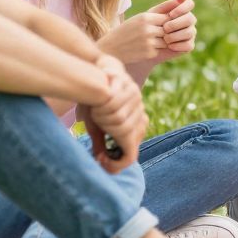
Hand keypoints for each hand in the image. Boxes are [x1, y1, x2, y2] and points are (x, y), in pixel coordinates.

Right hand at [82, 57, 146, 173]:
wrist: (97, 74)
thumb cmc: (95, 105)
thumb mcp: (97, 127)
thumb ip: (101, 144)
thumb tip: (101, 163)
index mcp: (135, 130)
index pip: (130, 156)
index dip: (115, 163)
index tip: (99, 159)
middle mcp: (141, 116)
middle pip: (123, 136)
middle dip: (104, 132)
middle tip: (96, 122)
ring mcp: (137, 100)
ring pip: (119, 122)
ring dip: (101, 118)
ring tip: (96, 110)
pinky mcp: (130, 86)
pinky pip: (115, 104)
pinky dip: (102, 107)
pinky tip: (98, 102)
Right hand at [99, 8, 169, 63]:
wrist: (110, 48)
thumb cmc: (128, 30)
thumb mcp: (141, 18)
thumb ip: (161, 9)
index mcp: (145, 17)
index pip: (169, 17)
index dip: (169, 22)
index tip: (164, 25)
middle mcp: (148, 29)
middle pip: (169, 30)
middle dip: (167, 33)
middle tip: (158, 35)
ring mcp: (149, 42)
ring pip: (167, 41)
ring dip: (162, 42)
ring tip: (150, 41)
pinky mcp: (149, 53)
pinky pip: (160, 50)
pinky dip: (156, 50)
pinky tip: (144, 49)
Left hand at [150, 0, 196, 55]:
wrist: (142, 42)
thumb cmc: (148, 24)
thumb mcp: (155, 14)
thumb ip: (169, 4)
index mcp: (182, 10)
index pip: (189, 4)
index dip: (182, 9)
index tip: (170, 14)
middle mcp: (188, 21)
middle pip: (190, 18)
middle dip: (177, 23)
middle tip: (165, 28)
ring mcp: (190, 33)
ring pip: (190, 32)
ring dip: (176, 35)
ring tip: (165, 38)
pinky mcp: (188, 45)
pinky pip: (189, 45)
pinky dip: (179, 45)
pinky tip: (169, 45)